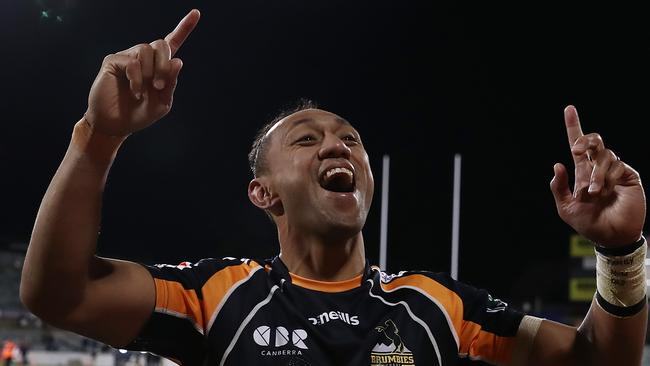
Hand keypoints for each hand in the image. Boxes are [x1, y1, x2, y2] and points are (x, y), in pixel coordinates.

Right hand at [84, 9, 200, 136]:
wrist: (117, 125)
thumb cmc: (139, 114)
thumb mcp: (162, 102)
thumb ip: (171, 83)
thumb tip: (178, 61)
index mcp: (159, 66)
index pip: (173, 42)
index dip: (184, 27)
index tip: (196, 13)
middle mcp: (144, 58)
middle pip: (161, 44)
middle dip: (165, 64)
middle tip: (160, 85)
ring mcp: (128, 57)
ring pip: (146, 49)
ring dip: (151, 72)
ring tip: (147, 89)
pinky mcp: (113, 61)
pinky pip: (132, 62)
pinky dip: (137, 79)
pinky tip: (135, 92)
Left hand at [550, 105, 645, 245]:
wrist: (610, 236)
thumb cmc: (588, 223)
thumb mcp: (566, 208)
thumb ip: (559, 187)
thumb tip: (557, 164)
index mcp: (582, 172)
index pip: (577, 146)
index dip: (573, 126)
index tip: (569, 109)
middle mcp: (598, 168)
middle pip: (594, 141)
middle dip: (584, 139)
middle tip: (575, 150)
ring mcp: (614, 171)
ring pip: (605, 155)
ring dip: (596, 174)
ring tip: (594, 193)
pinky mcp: (628, 176)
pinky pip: (616, 166)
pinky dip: (608, 178)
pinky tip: (606, 191)